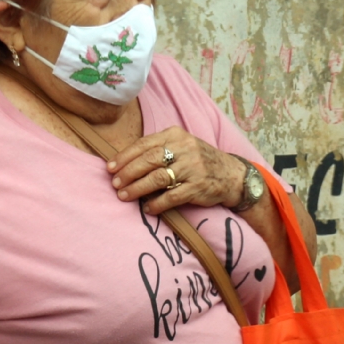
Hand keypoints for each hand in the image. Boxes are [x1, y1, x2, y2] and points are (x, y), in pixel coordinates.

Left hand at [106, 129, 245, 216]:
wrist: (232, 175)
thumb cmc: (200, 161)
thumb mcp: (182, 145)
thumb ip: (158, 148)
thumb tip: (125, 161)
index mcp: (176, 135)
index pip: (144, 144)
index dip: (124, 156)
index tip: (110, 168)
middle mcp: (185, 149)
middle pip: (148, 160)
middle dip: (128, 173)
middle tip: (115, 184)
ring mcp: (192, 168)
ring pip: (158, 178)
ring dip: (138, 188)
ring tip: (124, 196)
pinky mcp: (198, 187)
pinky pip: (172, 196)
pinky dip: (157, 204)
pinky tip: (148, 208)